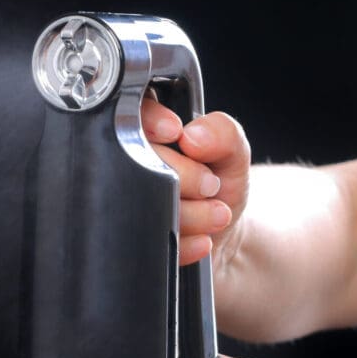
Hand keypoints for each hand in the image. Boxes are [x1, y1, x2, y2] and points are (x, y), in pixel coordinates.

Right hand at [141, 98, 250, 268]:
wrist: (220, 237)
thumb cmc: (219, 187)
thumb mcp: (233, 155)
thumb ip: (224, 133)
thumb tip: (193, 136)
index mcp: (146, 135)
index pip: (132, 114)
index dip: (152, 121)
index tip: (176, 133)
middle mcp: (127, 167)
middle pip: (138, 161)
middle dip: (188, 176)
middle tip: (211, 186)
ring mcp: (124, 204)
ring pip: (145, 205)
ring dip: (193, 214)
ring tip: (215, 214)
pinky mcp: (130, 240)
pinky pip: (150, 242)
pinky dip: (185, 243)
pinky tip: (200, 239)